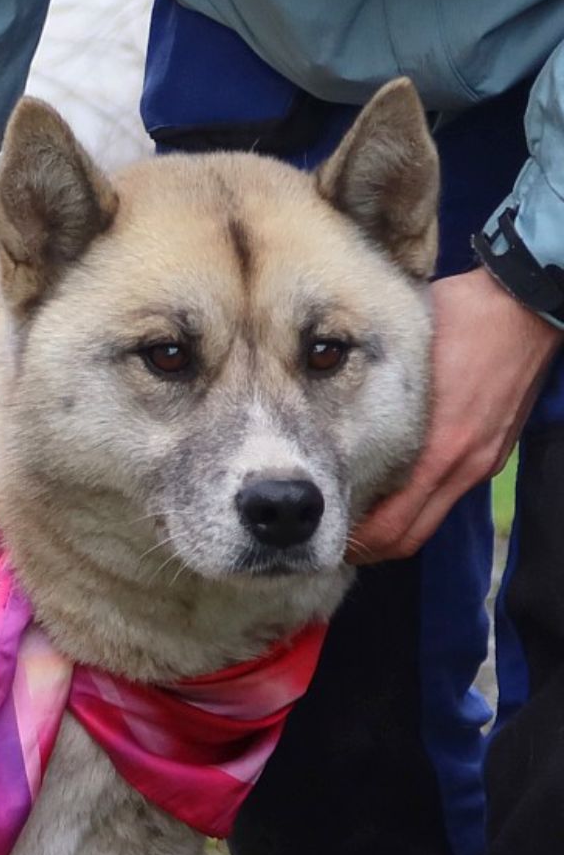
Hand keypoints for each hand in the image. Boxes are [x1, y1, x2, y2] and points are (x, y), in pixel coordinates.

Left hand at [350, 266, 563, 561]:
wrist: (529, 306)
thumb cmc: (462, 323)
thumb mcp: (408, 360)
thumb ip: (375, 398)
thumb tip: (329, 417)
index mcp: (440, 452)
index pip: (391, 528)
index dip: (357, 544)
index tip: (324, 537)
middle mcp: (464, 466)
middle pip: (409, 539)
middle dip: (372, 549)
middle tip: (337, 541)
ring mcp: (483, 462)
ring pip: (431, 520)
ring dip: (396, 527)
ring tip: (363, 518)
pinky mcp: (495, 452)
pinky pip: (451, 492)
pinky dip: (422, 501)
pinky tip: (399, 486)